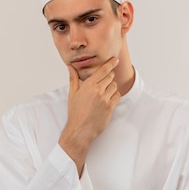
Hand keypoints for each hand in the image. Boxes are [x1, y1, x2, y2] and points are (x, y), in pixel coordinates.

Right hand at [59, 57, 120, 173]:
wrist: (80, 130)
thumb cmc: (75, 112)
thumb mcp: (72, 94)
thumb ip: (73, 79)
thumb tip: (70, 67)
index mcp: (88, 85)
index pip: (103, 70)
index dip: (110, 64)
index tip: (115, 60)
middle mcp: (97, 90)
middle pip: (110, 77)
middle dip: (108, 77)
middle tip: (103, 82)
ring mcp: (105, 99)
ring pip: (114, 86)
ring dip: (111, 87)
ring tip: (103, 93)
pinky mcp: (110, 107)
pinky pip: (117, 96)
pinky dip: (114, 96)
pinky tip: (107, 99)